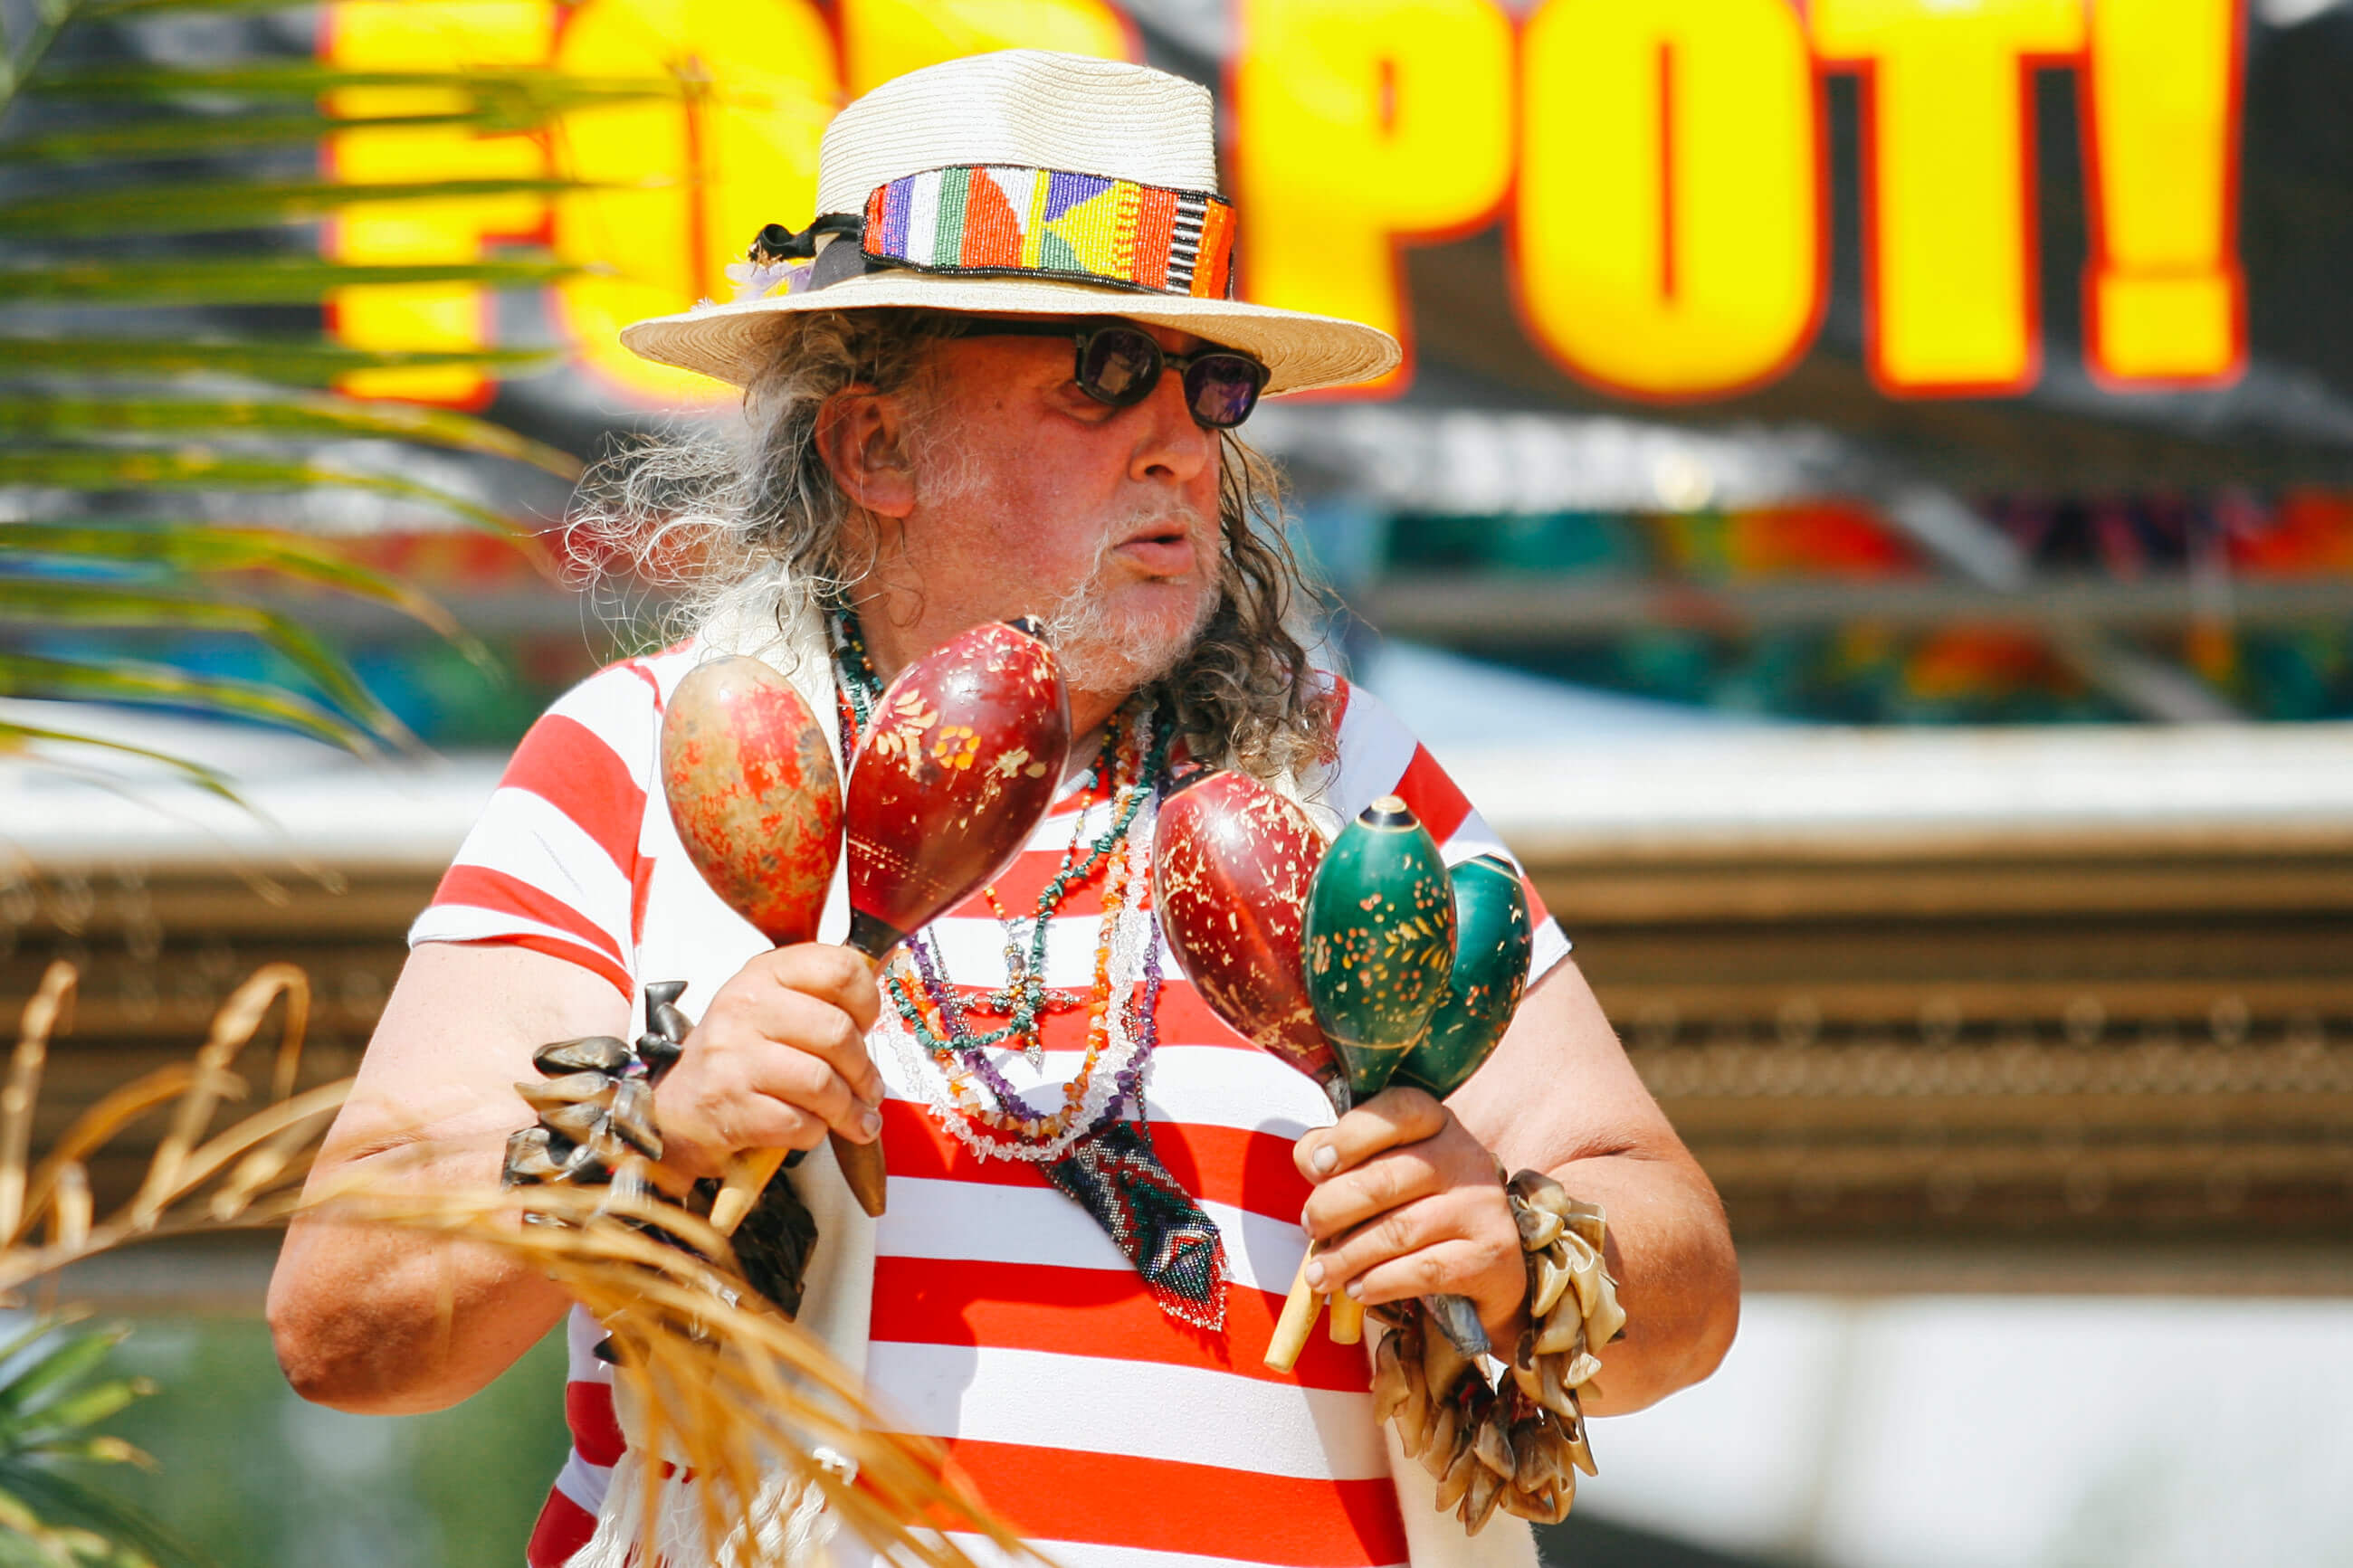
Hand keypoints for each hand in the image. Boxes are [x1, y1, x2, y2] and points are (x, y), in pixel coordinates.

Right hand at [650, 945, 885, 1181]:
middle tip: (869, 1087)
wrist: (674, 1109)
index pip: (839, 969)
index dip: (867, 1002)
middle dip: (864, 1070)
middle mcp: (744, 1007)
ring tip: (854, 1116)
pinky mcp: (730, 1106)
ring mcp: (733, 1057)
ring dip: (848, 1108)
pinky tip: (812, 1129)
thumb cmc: (735, 1057)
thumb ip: (820, 1003)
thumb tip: (876, 1019)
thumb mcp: (771, 1009)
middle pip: (837, 1032)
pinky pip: (800, 1123)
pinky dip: (816, 1132)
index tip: (864, 1026)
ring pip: (823, 1083)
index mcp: (763, 974)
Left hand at [1294, 1086, 1526, 1346]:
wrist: (1484, 1260)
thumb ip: (1338, 1154)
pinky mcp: (1491, 1253)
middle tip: (1311, 1228)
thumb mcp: (1381, 1165)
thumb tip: (1308, 1158)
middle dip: (1333, 1207)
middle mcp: (1465, 1157)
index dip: (1351, 1136)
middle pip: (1385, 1179)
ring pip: (1399, 1230)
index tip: (1316, 1166)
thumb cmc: (1416, 1202)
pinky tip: (1357, 1289)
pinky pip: (1423, 1270)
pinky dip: (1381, 1283)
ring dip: (1348, 1256)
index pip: (1396, 1113)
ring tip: (1320, 1273)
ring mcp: (1482, 1205)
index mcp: (1436, 1122)